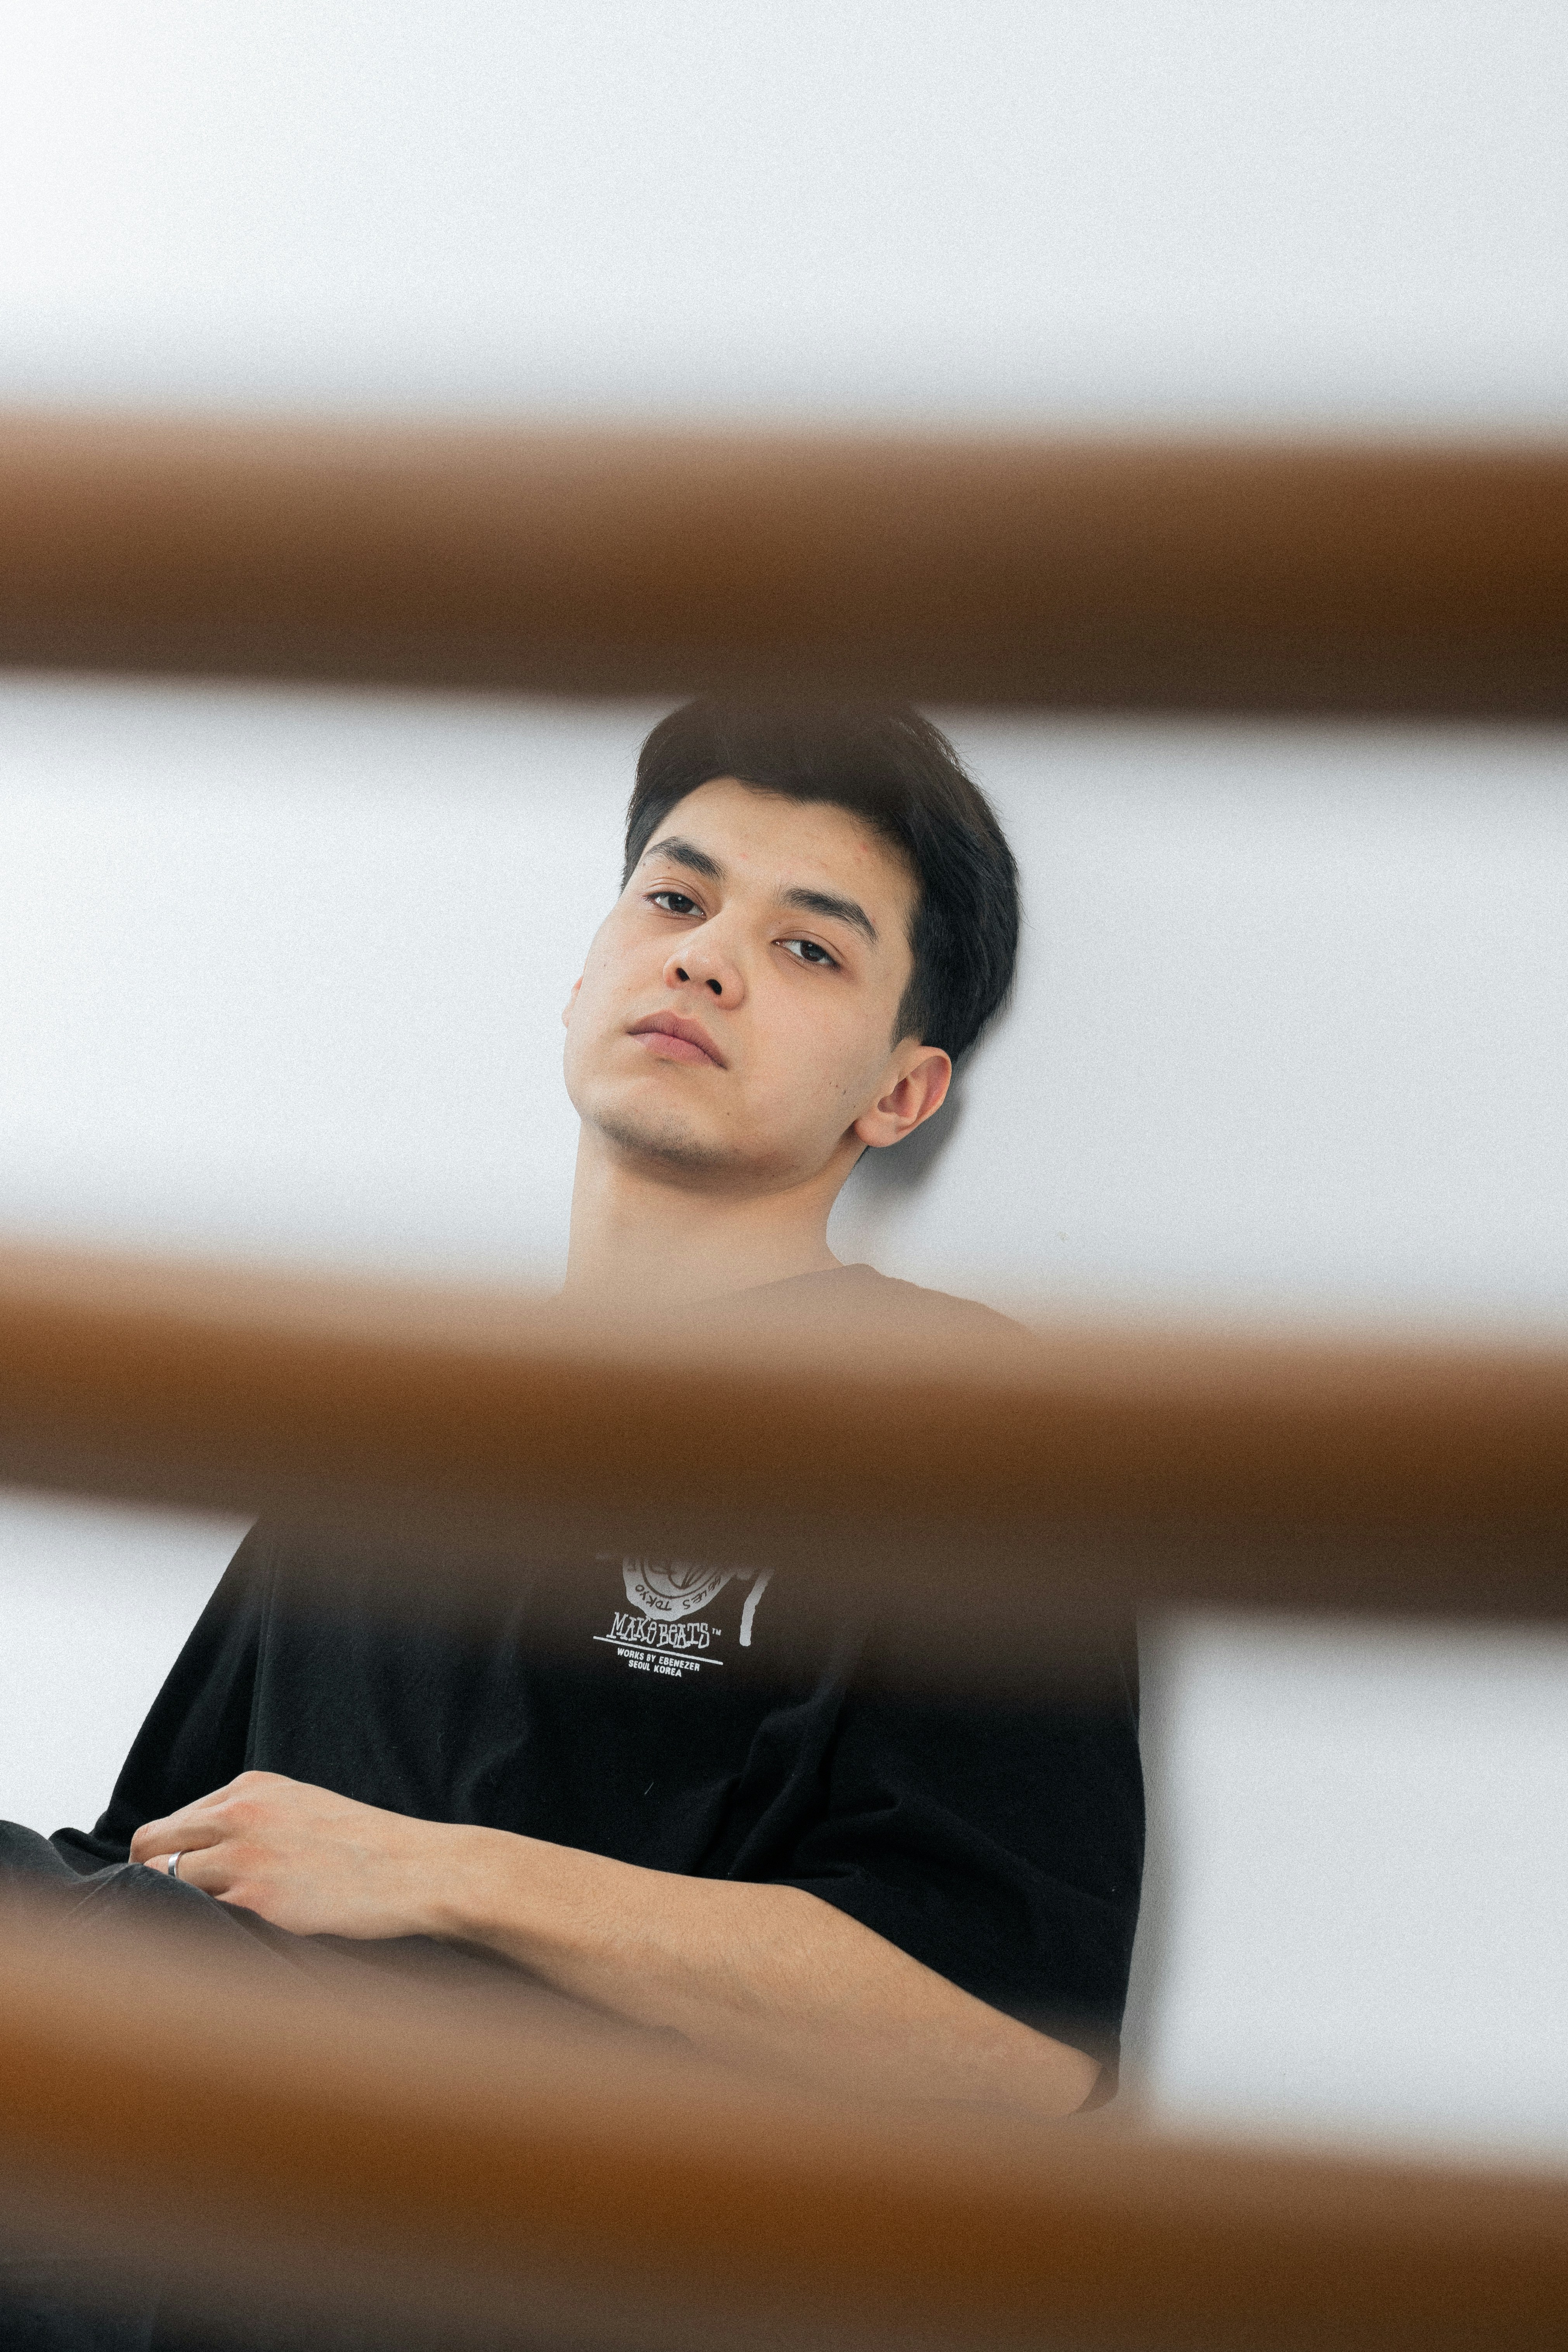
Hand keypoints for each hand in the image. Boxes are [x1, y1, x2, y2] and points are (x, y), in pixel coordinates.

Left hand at [128, 1770, 451, 1939]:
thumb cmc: (367, 1846)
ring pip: (166, 1884)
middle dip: (147, 1879)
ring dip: (174, 1908)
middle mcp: (238, 1813)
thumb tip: (207, 1854)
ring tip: (199, 1931)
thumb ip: (254, 1820)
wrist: (415, 1869)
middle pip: (149, 1846)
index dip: (166, 1856)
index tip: (177, 1882)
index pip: (172, 1821)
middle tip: (165, 1912)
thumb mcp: (304, 1807)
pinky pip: (197, 1917)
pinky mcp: (255, 1900)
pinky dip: (199, 1929)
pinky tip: (222, 1940)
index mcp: (251, 1787)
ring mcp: (243, 1856)